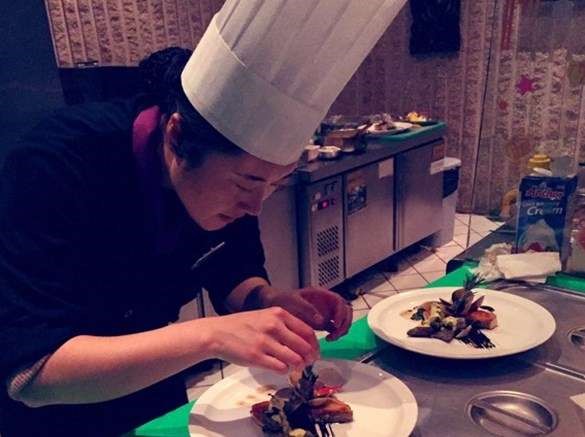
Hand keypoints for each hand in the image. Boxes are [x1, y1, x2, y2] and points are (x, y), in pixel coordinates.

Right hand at [202, 307, 318, 372]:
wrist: (217, 333)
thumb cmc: (241, 326)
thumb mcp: (265, 317)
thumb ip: (284, 326)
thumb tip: (304, 342)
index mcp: (278, 314)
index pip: (307, 331)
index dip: (314, 345)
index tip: (315, 352)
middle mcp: (274, 326)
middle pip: (304, 347)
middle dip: (309, 358)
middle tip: (307, 363)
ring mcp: (265, 342)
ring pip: (295, 359)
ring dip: (297, 366)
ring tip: (294, 367)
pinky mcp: (257, 357)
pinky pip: (281, 368)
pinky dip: (284, 370)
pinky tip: (279, 368)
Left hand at [262, 287, 352, 340]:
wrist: (276, 305)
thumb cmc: (284, 298)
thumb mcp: (294, 300)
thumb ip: (307, 308)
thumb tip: (321, 320)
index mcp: (322, 294)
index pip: (339, 301)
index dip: (341, 312)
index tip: (336, 322)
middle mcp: (327, 303)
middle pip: (346, 311)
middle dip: (344, 323)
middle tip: (336, 333)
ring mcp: (326, 313)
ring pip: (342, 320)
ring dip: (342, 329)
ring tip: (331, 338)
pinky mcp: (323, 323)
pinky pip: (335, 328)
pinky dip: (336, 334)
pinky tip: (328, 340)